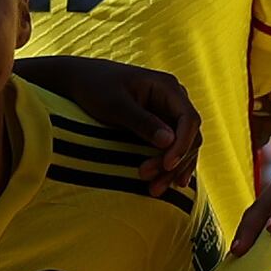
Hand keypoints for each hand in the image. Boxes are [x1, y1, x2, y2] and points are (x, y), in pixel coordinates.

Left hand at [21, 54, 201, 196]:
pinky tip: (167, 183)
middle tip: (152, 184)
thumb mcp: (115, 104)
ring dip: (173, 170)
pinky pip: (172, 148)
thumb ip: (142, 121)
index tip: (167, 165)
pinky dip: (169, 166)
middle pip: (190, 136)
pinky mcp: (160, 126)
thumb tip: (169, 141)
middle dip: (175, 162)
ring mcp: (168, 114)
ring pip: (184, 146)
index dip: (183, 144)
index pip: (189, 119)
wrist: (81, 81)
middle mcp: (174, 100)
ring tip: (155, 190)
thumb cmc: (95, 86)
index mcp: (167, 88)